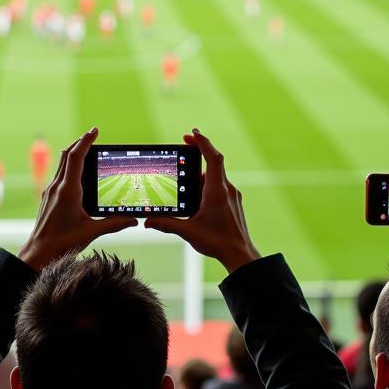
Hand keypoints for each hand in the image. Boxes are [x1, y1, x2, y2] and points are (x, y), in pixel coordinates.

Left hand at [17, 127, 136, 270]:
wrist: (38, 252)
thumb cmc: (62, 243)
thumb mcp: (92, 232)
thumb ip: (114, 224)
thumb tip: (134, 219)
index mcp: (68, 191)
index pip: (77, 157)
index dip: (86, 141)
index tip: (95, 130)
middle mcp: (57, 187)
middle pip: (67, 155)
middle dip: (80, 143)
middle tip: (93, 135)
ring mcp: (50, 191)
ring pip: (61, 164)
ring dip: (74, 153)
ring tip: (86, 149)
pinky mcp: (48, 197)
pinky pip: (59, 175)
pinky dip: (69, 167)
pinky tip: (77, 175)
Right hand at [146, 129, 259, 274]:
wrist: (241, 255)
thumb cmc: (218, 242)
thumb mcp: (188, 232)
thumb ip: (167, 224)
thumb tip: (148, 221)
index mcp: (217, 191)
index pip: (213, 158)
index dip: (203, 143)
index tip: (191, 133)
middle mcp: (227, 190)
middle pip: (213, 164)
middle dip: (198, 155)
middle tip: (183, 149)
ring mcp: (232, 196)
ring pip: (215, 177)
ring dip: (200, 175)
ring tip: (184, 182)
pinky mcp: (233, 203)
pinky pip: (219, 187)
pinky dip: (207, 186)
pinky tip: (196, 198)